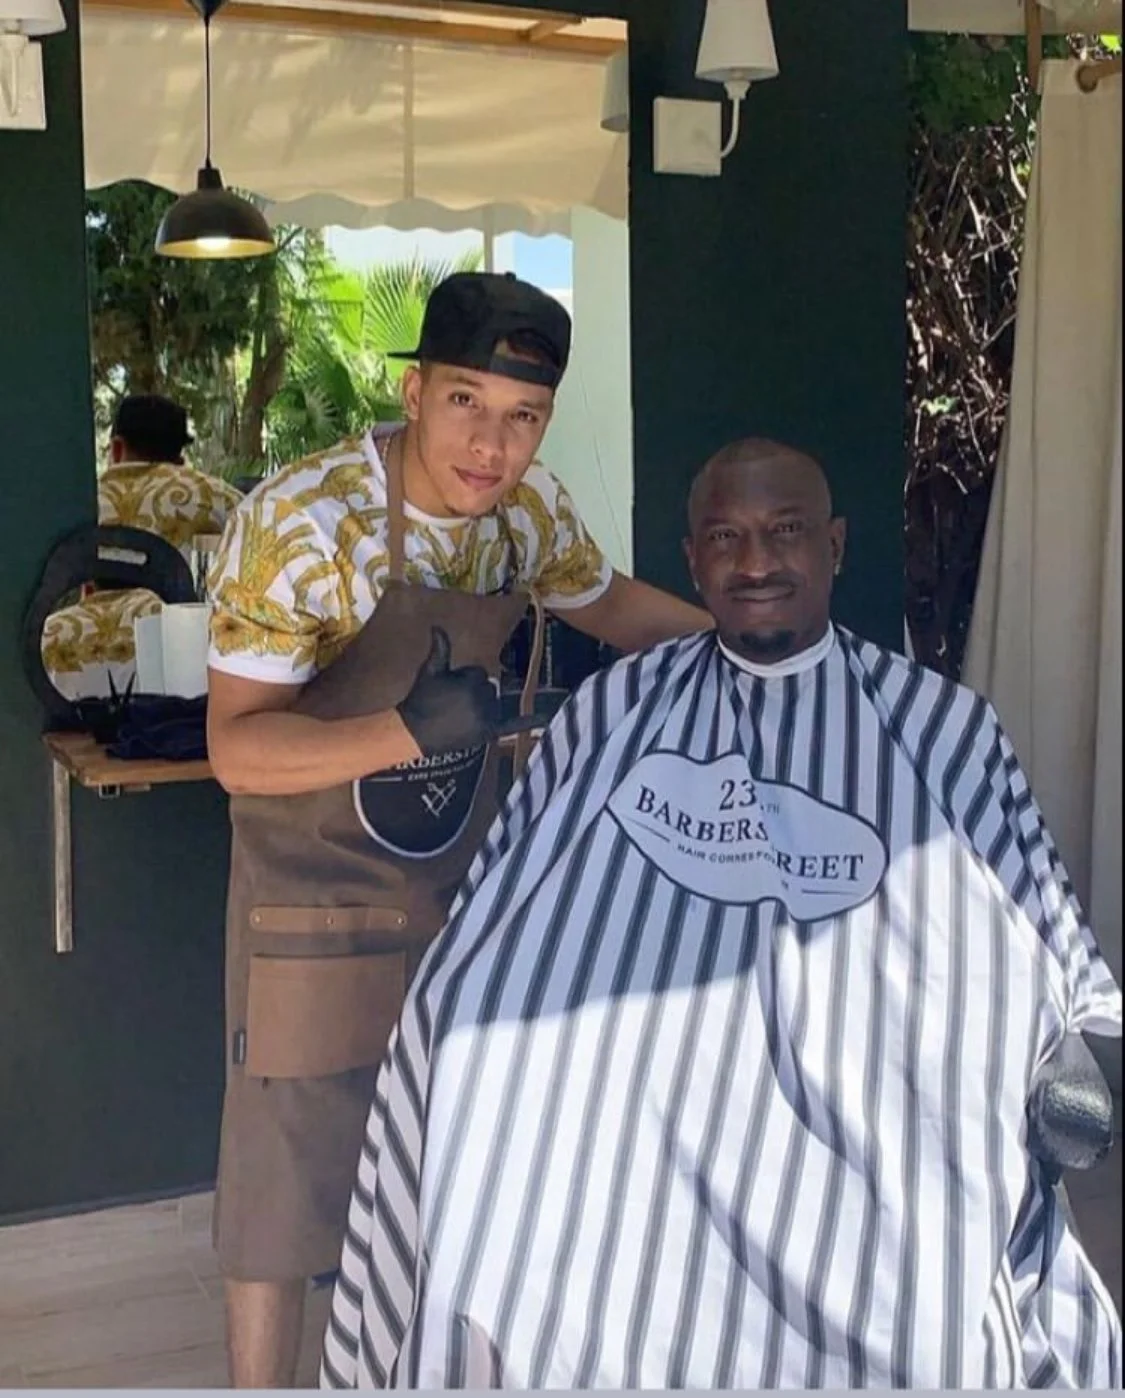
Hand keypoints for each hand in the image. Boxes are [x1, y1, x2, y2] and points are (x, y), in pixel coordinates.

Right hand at [396, 627, 541, 756]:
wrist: (413, 733)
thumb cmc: (420, 699)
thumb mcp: (430, 671)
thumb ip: (440, 648)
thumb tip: (437, 625)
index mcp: (473, 681)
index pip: (478, 674)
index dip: (460, 680)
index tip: (445, 691)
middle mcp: (484, 700)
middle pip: (487, 689)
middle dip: (471, 693)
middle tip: (448, 705)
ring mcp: (487, 718)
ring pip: (493, 704)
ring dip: (481, 707)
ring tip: (456, 717)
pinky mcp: (488, 733)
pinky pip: (512, 725)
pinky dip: (529, 722)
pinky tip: (546, 719)